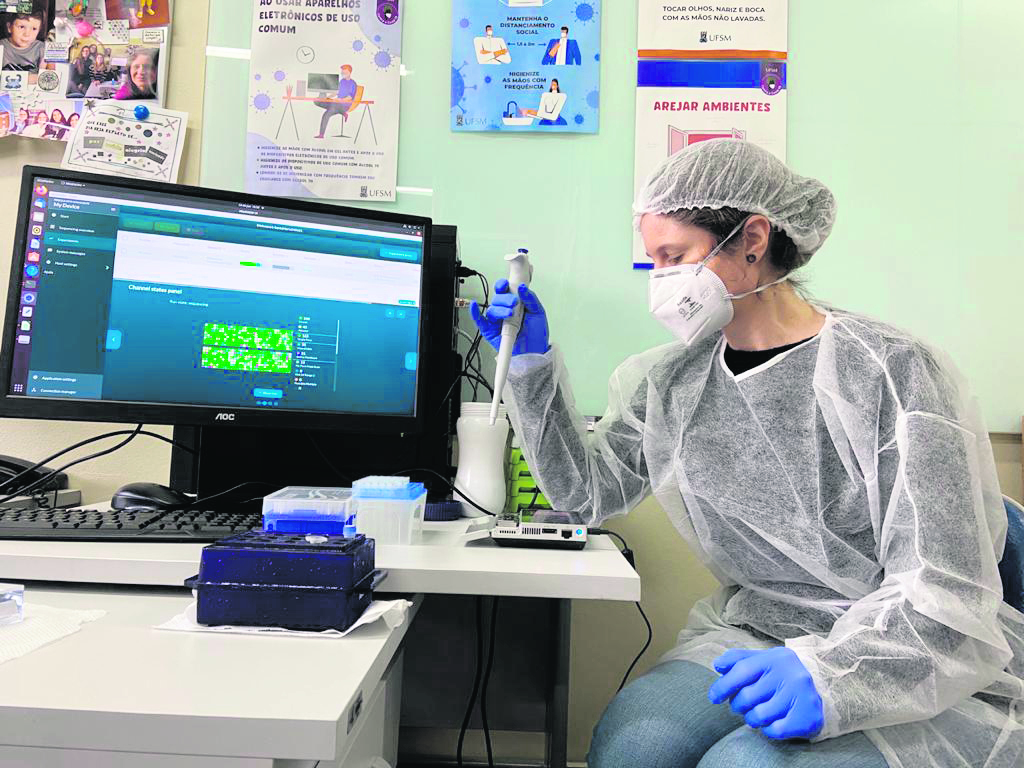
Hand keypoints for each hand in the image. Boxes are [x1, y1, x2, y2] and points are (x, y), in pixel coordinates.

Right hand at [470, 279, 548, 354]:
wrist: (534, 353)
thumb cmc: (536, 334)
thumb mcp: (538, 313)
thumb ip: (530, 299)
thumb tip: (522, 287)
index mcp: (515, 304)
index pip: (505, 290)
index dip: (503, 285)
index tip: (507, 285)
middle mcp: (504, 310)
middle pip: (497, 298)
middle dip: (504, 298)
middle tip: (513, 302)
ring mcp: (497, 321)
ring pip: (492, 309)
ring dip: (499, 309)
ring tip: (509, 314)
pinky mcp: (490, 331)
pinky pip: (479, 321)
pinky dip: (475, 313)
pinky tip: (474, 306)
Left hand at [708, 648, 823, 739]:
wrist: (818, 693)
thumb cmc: (779, 676)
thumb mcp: (761, 660)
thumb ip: (737, 659)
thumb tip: (718, 665)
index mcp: (777, 658)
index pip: (742, 670)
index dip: (723, 686)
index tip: (713, 697)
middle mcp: (792, 674)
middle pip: (747, 697)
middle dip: (737, 704)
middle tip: (741, 704)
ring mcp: (802, 696)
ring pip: (758, 716)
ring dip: (751, 718)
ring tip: (757, 712)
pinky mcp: (807, 718)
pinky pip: (773, 731)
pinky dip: (767, 729)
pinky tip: (772, 721)